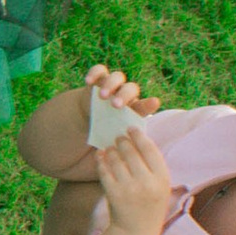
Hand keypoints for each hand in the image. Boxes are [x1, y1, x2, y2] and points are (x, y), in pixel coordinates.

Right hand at [48, 61, 163, 182]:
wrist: (81, 139)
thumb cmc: (102, 148)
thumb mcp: (113, 154)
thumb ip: (121, 154)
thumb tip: (132, 163)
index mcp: (132, 115)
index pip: (144, 106)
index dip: (149, 104)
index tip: (154, 103)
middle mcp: (123, 100)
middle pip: (131, 89)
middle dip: (125, 95)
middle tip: (116, 106)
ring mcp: (109, 90)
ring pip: (117, 77)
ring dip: (112, 84)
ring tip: (103, 96)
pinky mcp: (94, 85)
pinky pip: (98, 71)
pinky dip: (95, 73)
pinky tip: (89, 81)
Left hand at [94, 120, 173, 234]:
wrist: (135, 232)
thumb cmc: (149, 204)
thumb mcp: (160, 186)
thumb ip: (152, 165)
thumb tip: (139, 138)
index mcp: (162, 179)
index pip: (150, 149)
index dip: (139, 136)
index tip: (132, 129)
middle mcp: (146, 183)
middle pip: (131, 152)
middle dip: (123, 141)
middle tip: (119, 137)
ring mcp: (129, 188)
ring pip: (116, 159)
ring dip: (112, 150)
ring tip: (110, 147)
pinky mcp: (113, 194)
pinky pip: (104, 171)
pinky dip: (101, 161)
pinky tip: (100, 155)